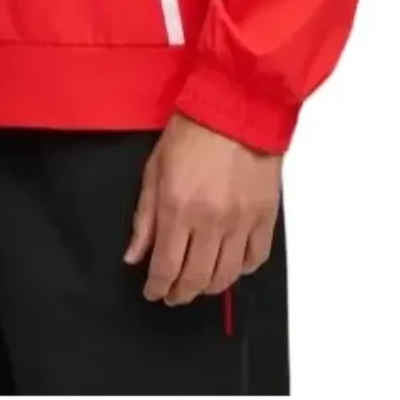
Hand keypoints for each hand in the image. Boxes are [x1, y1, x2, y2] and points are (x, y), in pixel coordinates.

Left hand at [125, 113, 281, 305]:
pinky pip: (255, 259)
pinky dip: (241, 270)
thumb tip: (134, 255)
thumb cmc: (192, 129)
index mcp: (178, 208)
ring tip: (198, 283)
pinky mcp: (265, 216)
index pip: (166, 266)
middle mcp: (211, 221)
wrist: (237, 106)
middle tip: (172, 293)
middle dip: (180, 292)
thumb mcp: (155, 167)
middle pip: (196, 278)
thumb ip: (145, 216)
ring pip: (226, 276)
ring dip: (208, 287)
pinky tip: (230, 265)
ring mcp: (241, 221)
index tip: (152, 292)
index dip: (157, 287)